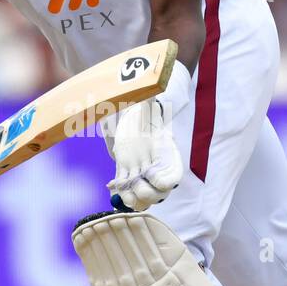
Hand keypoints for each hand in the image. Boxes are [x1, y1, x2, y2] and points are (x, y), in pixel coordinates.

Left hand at [106, 61, 190, 211]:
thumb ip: (151, 100)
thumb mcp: (147, 104)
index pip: (173, 178)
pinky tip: (113, 186)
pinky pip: (127, 191)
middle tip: (136, 182)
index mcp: (168, 155)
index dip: (163, 181)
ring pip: (142, 198)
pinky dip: (120, 192)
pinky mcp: (127, 174)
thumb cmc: (143, 109)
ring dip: (133, 198)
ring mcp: (143, 174)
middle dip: (147, 192)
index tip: (151, 173)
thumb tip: (155, 87)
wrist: (132, 115)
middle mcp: (158, 168)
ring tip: (124, 190)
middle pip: (158, 194)